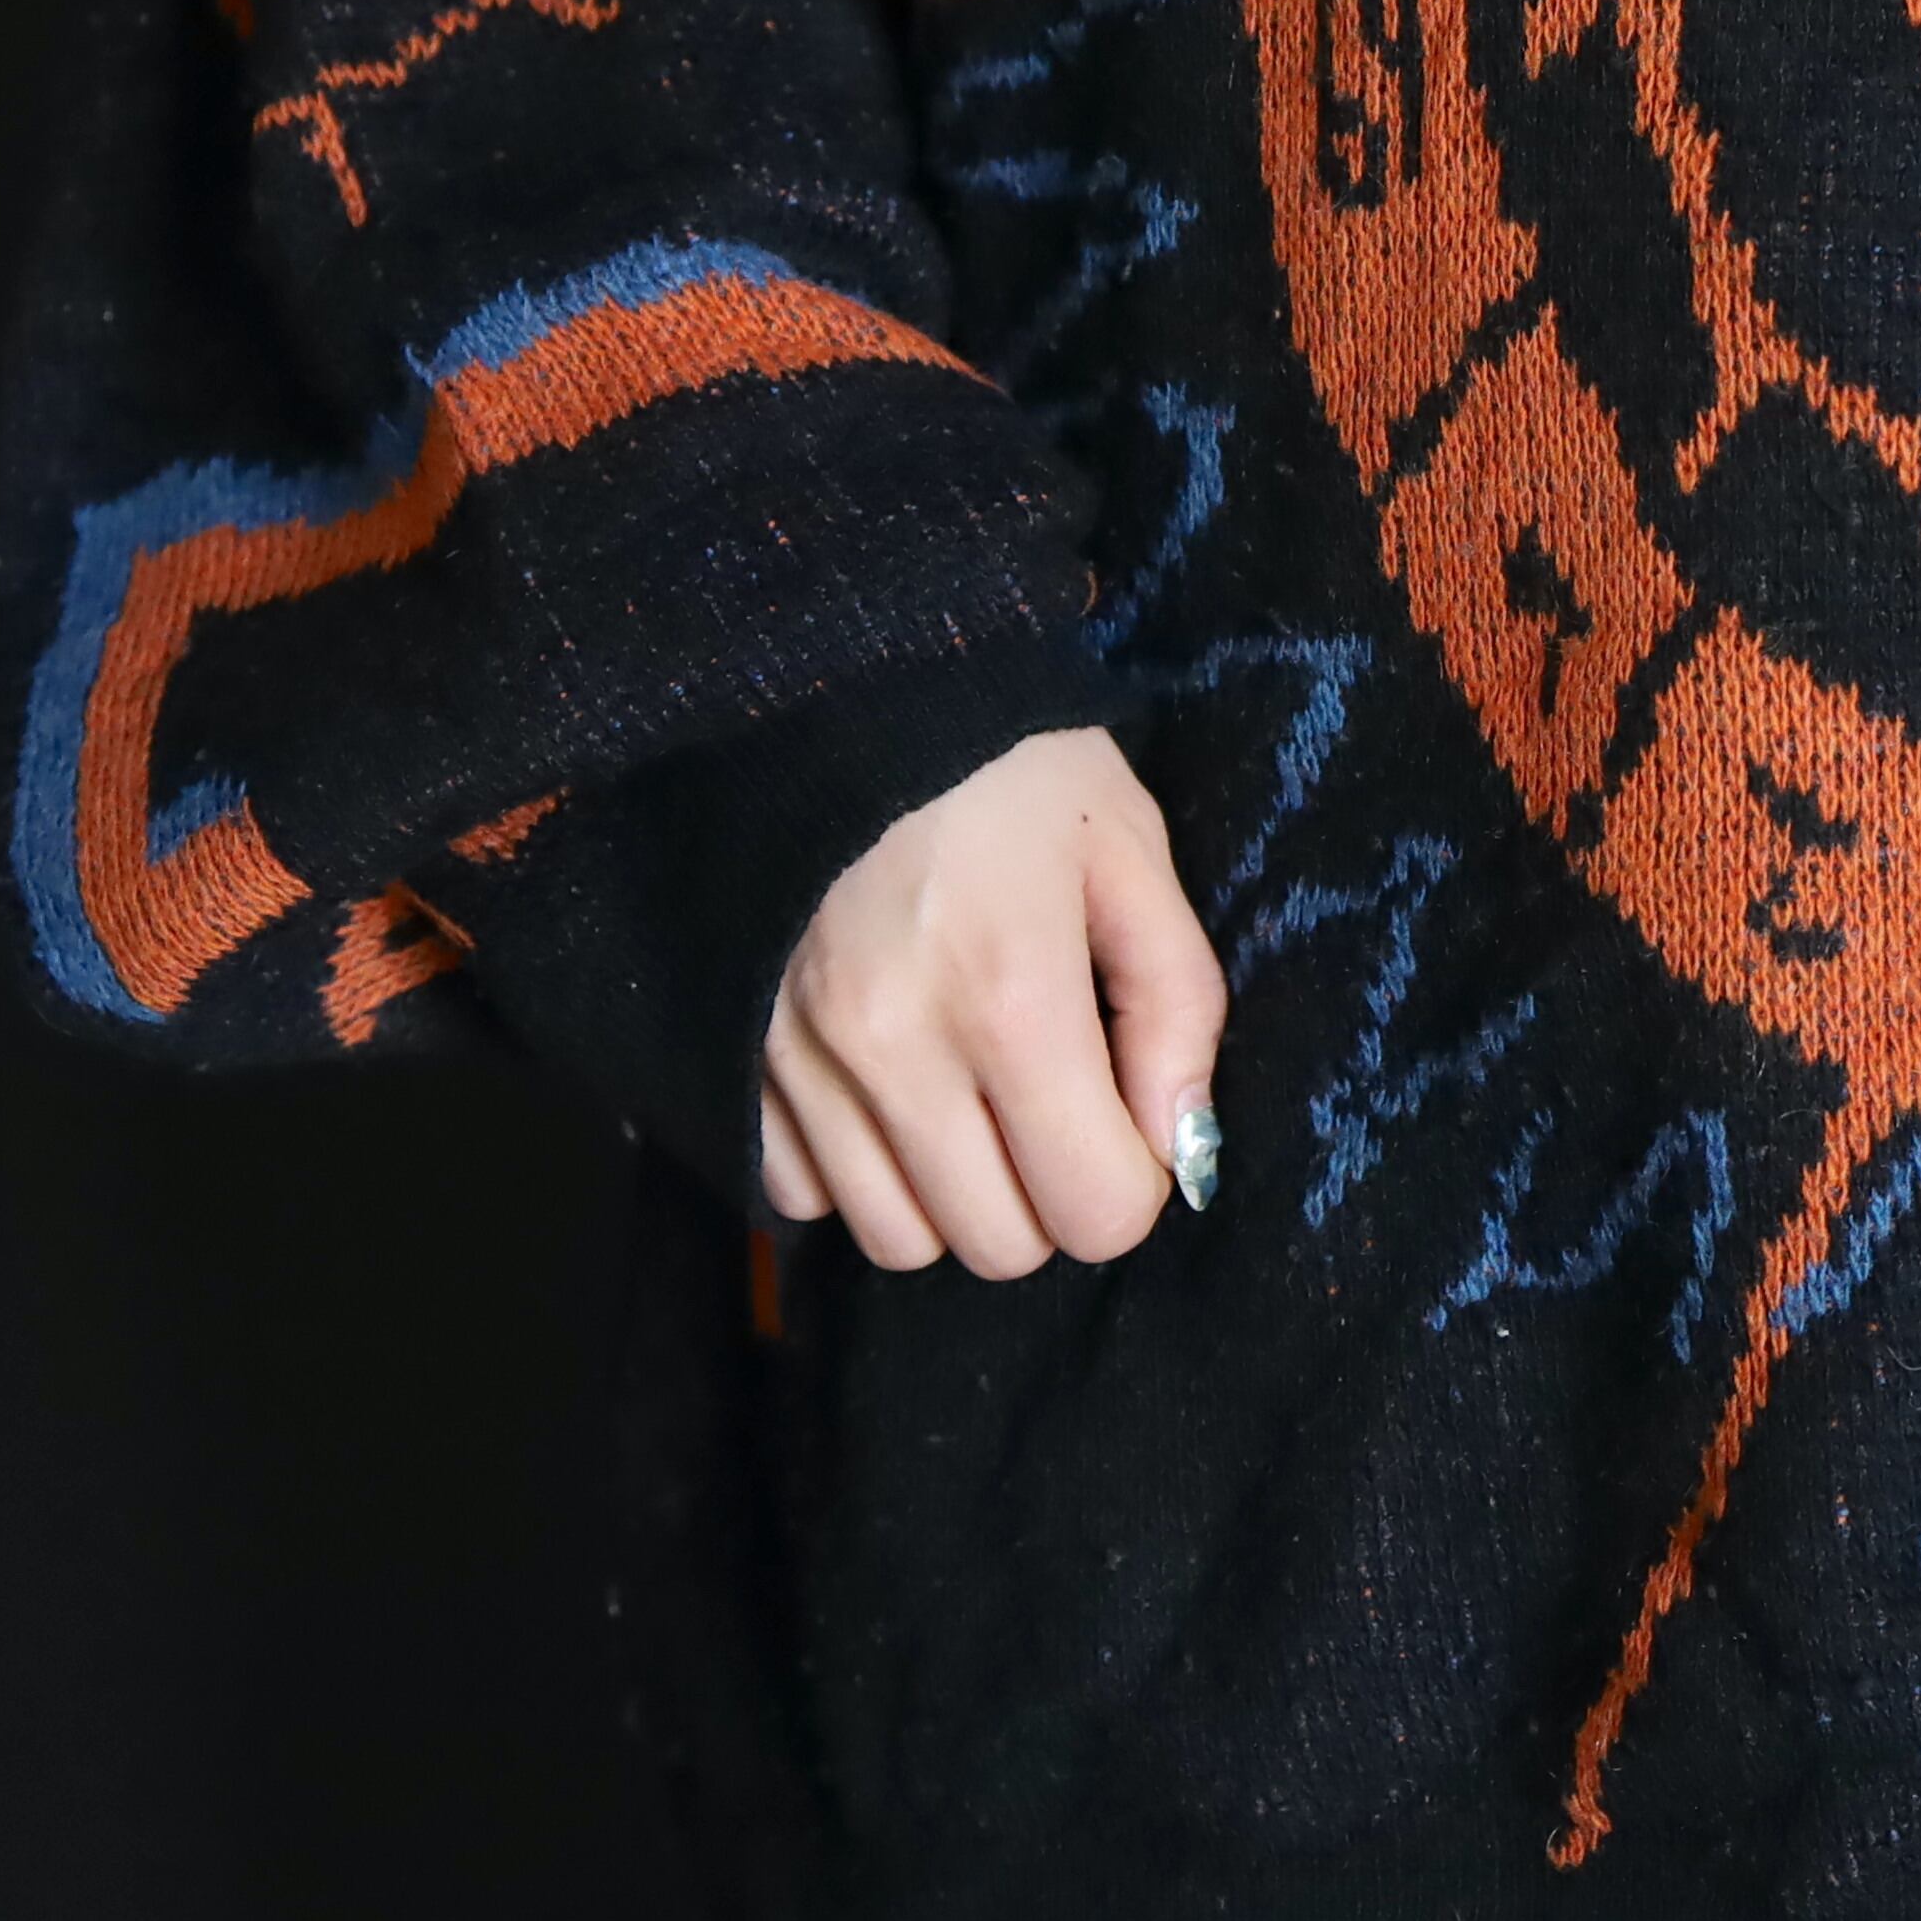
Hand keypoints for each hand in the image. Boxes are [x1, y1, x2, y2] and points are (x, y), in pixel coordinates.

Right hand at [758, 726, 1228, 1277]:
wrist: (831, 674)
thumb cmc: (1007, 758)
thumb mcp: (1131, 850)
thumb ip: (1177, 1007)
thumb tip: (1184, 1148)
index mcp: (1011, 998)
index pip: (1096, 1210)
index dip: (1136, 1180)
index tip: (1132, 1112)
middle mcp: (893, 1050)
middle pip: (996, 1246)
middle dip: (1050, 1197)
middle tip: (1060, 1103)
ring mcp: (796, 1061)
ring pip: (895, 1238)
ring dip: (954, 1196)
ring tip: (976, 1097)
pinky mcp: (736, 1056)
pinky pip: (800, 1195)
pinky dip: (856, 1172)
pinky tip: (892, 1091)